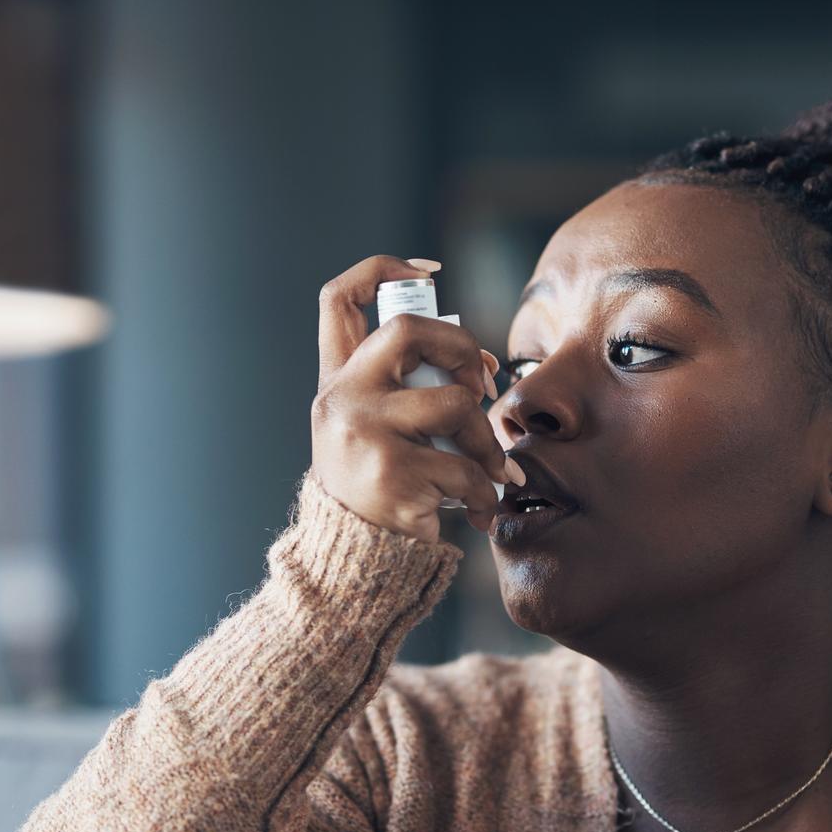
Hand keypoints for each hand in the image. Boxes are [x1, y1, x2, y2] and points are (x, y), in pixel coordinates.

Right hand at [312, 254, 508, 542]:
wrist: (356, 561)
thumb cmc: (381, 488)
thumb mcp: (374, 430)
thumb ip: (407, 391)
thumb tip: (479, 367)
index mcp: (337, 381)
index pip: (339, 300)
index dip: (382, 270)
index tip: (429, 275)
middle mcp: (342, 399)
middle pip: (407, 330)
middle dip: (461, 346)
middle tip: (481, 385)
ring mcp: (365, 435)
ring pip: (455, 404)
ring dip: (488, 439)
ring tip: (494, 470)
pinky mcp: (393, 477)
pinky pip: (466, 469)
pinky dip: (486, 490)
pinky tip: (483, 509)